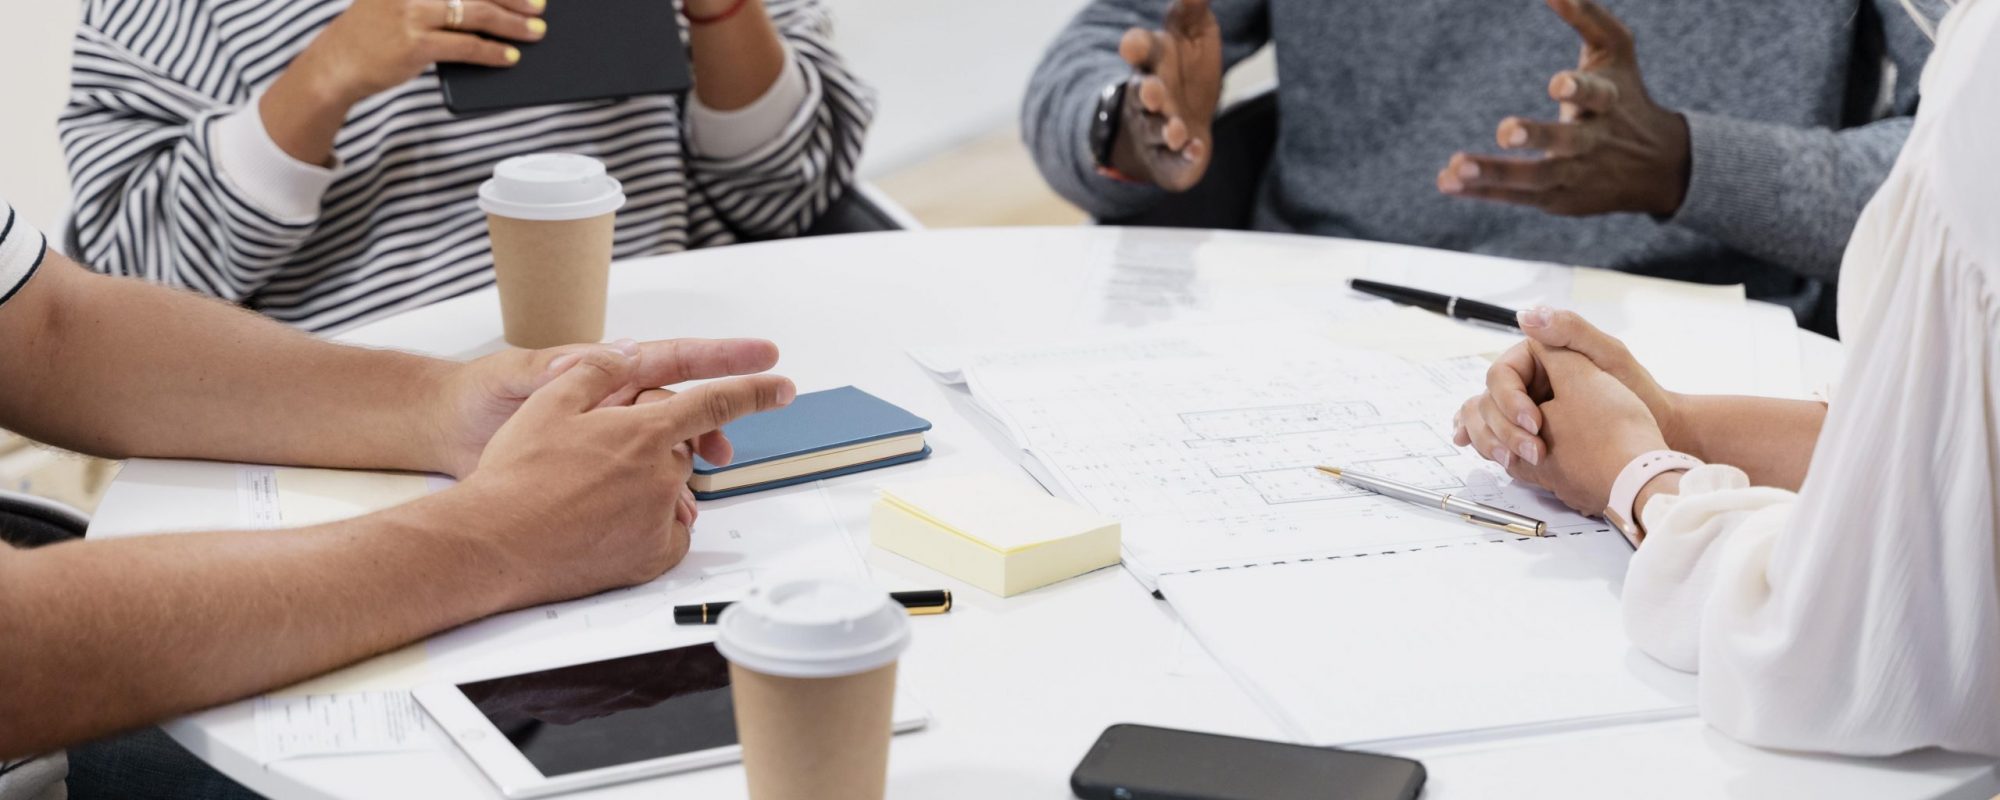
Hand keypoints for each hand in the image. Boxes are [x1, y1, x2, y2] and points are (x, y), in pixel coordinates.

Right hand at [292, 0, 545, 106]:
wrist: (338, 62)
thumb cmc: (377, 31)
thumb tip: (489, 4)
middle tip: (539, 4)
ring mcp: (412, 12)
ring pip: (477, 14)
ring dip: (512, 24)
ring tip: (535, 31)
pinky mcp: (416, 43)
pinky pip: (466, 45)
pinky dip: (493, 51)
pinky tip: (510, 57)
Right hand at [462, 348, 794, 605]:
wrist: (492, 543)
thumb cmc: (514, 476)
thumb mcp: (547, 403)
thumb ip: (596, 372)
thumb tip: (627, 352)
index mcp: (644, 430)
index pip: (715, 404)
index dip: (753, 392)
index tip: (782, 387)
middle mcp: (661, 474)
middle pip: (680, 450)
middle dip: (653, 448)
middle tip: (598, 459)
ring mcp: (658, 518)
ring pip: (671, 491)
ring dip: (645, 486)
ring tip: (589, 496)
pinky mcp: (650, 556)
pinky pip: (669, 533)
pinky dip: (649, 526)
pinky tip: (607, 525)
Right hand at [1108, 0, 1222, 190]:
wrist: (1182, 125)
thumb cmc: (1185, 73)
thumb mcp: (1192, 35)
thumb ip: (1191, 10)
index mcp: (1152, 61)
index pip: (1139, 51)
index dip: (1135, 48)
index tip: (1131, 45)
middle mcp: (1148, 96)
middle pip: (1143, 93)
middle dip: (1148, 94)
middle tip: (1153, 91)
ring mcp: (1154, 129)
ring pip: (1154, 130)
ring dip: (1164, 130)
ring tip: (1176, 131)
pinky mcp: (1168, 160)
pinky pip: (1172, 163)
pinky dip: (1182, 160)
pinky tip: (1195, 153)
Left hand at [1436, 0, 1690, 216]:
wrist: (1658, 166)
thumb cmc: (1626, 95)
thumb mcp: (1617, 50)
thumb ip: (1588, 17)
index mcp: (1610, 101)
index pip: (1598, 95)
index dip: (1578, 88)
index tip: (1556, 82)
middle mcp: (1593, 141)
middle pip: (1566, 142)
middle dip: (1537, 137)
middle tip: (1505, 131)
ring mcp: (1575, 175)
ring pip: (1535, 178)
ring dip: (1495, 173)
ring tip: (1457, 167)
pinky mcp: (1557, 200)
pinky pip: (1516, 197)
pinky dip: (1483, 192)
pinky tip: (1448, 182)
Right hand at [1454, 307, 1680, 468]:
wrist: (1659, 430)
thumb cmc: (1640, 393)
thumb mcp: (1609, 356)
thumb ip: (1570, 331)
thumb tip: (1526, 315)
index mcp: (1541, 356)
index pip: (1501, 375)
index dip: (1508, 399)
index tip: (1533, 422)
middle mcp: (1530, 379)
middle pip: (1490, 400)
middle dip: (1502, 427)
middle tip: (1530, 451)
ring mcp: (1528, 405)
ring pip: (1487, 419)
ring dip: (1492, 440)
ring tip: (1509, 462)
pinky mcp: (1531, 430)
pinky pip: (1498, 436)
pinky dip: (1491, 445)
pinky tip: (1495, 458)